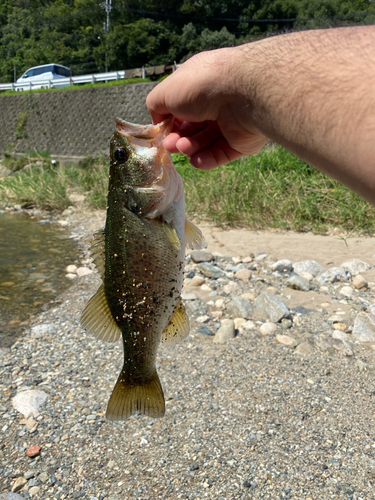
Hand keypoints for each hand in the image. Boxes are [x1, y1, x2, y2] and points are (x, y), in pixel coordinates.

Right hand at [146, 49, 267, 169]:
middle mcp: (215, 103)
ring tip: (184, 148)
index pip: (180, 108)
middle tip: (171, 145)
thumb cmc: (201, 86)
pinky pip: (219, 154)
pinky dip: (206, 159)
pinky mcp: (240, 142)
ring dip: (190, 148)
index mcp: (199, 86)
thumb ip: (155, 106)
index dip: (169, 122)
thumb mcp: (166, 92)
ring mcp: (229, 123)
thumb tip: (157, 123)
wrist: (241, 95)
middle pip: (191, 129)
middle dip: (178, 138)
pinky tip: (197, 160)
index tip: (160, 132)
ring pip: (204, 143)